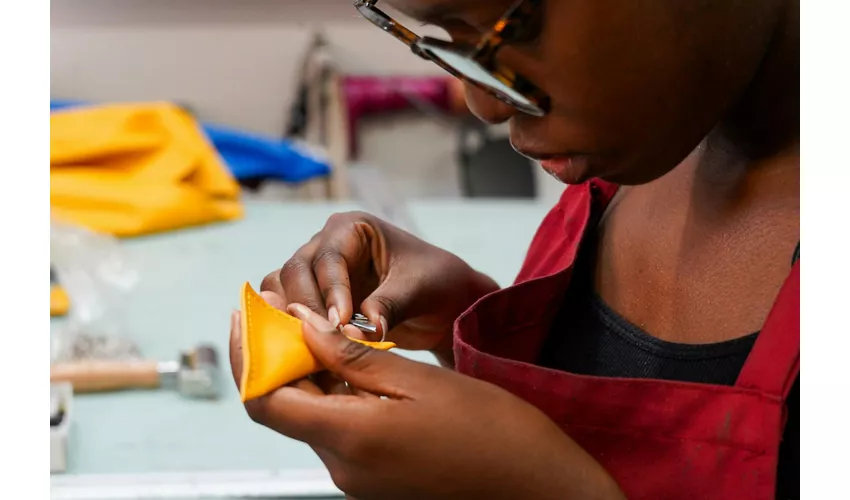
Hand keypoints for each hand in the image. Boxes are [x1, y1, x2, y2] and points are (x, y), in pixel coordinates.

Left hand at [230, 302, 624, 499]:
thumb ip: (350, 355)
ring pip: (309, 415)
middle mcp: (342, 466)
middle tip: (280, 308)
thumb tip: (297, 324)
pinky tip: (349, 363)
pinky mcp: (372, 477)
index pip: (264, 398)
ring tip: (316, 327)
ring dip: (304, 373)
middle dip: (273, 355)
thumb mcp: (417, 380)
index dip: (247, 353)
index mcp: (350, 439)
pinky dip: (331, 394)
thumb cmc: (490, 429)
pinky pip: (335, 428)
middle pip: (283, 406)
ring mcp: (356, 476)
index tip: (247, 311)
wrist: (533, 484)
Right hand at [261, 212, 498, 363]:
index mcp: (352, 228)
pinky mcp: (313, 301)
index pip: (328, 258)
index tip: (340, 323)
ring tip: (313, 346)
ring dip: (291, 318)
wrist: (445, 305)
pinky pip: (286, 311)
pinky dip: (290, 329)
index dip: (331, 291)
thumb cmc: (438, 283)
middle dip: (306, 307)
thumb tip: (360, 328)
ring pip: (281, 290)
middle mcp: (326, 245)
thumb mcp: (420, 289)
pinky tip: (308, 351)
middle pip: (295, 272)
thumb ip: (389, 304)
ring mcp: (315, 273)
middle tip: (325, 340)